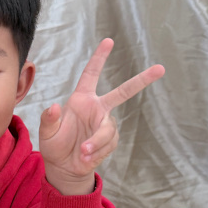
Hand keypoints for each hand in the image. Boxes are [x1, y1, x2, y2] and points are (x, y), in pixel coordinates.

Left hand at [40, 39, 164, 195]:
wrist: (64, 167)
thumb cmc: (54, 145)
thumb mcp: (46, 133)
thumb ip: (48, 119)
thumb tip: (53, 106)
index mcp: (81, 100)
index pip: (91, 75)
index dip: (99, 58)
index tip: (109, 41)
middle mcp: (97, 108)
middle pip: (123, 92)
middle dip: (142, 80)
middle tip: (160, 68)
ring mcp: (105, 124)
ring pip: (108, 129)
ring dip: (95, 142)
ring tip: (82, 152)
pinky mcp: (110, 139)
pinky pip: (108, 143)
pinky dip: (96, 151)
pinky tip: (86, 156)